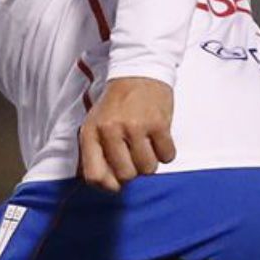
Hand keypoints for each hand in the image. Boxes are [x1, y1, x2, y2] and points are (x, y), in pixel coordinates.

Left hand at [78, 76, 175, 192]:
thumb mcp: (94, 125)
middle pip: (126, 175)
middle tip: (134, 157)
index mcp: (91, 132)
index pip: (94, 175)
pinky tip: (158, 140)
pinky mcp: (159, 124)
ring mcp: (136, 127)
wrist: (137, 73)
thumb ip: (95, 153)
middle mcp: (111, 130)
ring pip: (148, 168)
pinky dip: (166, 153)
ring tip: (146, 146)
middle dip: (133, 172)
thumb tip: (104, 185)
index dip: (107, 185)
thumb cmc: (115, 105)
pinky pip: (167, 156)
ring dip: (150, 163)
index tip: (116, 181)